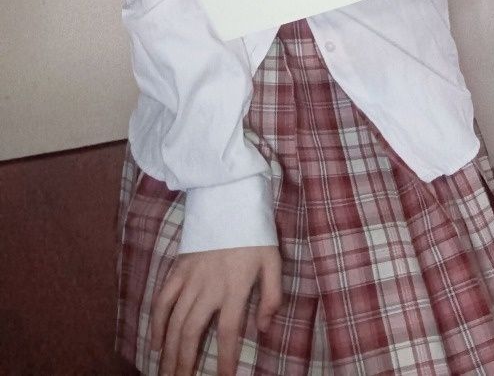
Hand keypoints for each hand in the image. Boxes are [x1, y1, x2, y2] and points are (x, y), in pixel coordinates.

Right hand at [150, 245, 282, 375]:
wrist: (230, 200)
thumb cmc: (255, 232)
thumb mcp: (273, 261)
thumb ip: (272, 296)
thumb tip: (263, 328)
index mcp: (235, 285)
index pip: (228, 331)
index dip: (224, 359)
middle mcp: (209, 285)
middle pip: (192, 331)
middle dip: (186, 362)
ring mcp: (190, 277)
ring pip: (174, 320)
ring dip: (169, 350)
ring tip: (167, 373)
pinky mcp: (178, 268)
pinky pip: (162, 299)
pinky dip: (156, 323)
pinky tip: (156, 344)